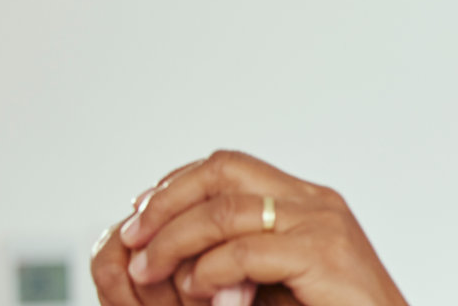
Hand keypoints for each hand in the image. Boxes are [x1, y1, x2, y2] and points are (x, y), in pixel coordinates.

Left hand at [102, 150, 405, 305]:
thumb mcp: (272, 279)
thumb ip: (235, 255)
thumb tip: (167, 248)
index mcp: (306, 201)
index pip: (227, 166)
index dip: (175, 186)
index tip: (140, 218)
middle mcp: (315, 202)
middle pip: (222, 170)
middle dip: (166, 202)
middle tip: (134, 238)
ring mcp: (323, 224)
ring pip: (225, 209)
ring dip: (174, 241)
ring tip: (150, 271)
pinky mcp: (323, 254)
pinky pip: (244, 251)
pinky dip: (208, 272)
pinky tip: (200, 292)